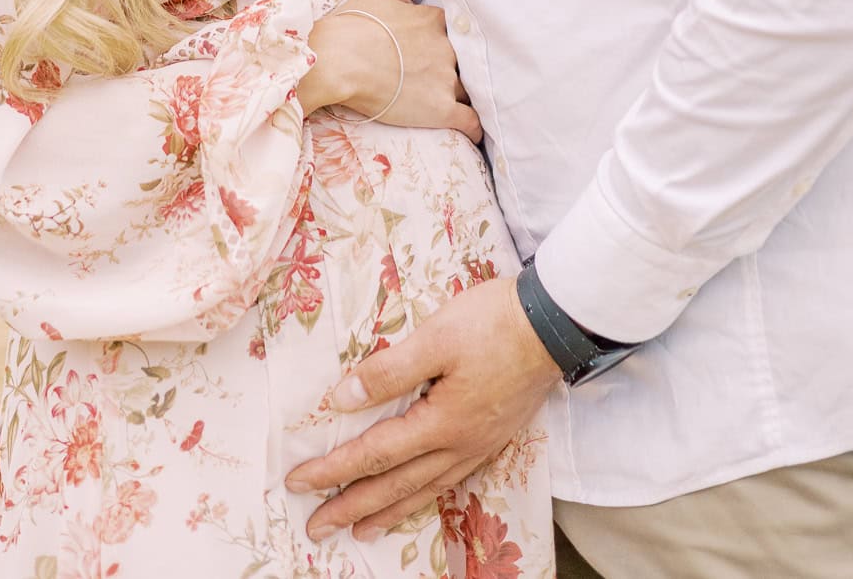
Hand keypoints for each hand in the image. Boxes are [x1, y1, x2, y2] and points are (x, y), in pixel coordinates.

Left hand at [285, 277, 559, 542]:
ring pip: (423, 490)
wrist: (553, 325)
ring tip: (360, 530)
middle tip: (317, 527)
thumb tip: (344, 397)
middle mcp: (459, 445)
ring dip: (387, 511)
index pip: (375, 454)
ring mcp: (478, 446)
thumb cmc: (493, 323)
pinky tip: (414, 497)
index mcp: (442, 422)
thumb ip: (389, 370)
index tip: (299, 481)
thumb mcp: (436, 336)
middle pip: (396, 485)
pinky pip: (447, 481)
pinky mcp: (491, 437)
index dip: (334, 469)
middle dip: (352, 506)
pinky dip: (421, 497)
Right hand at [301, 0, 481, 140]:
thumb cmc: (350, 27)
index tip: (430, 50)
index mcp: (432, 21)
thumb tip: (408, 4)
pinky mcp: (442, 110)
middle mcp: (446, 47)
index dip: (440, 42)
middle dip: (448, 68)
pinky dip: (473, 126)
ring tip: (447, 105)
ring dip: (459, 96)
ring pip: (466, 89)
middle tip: (429, 78)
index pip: (450, 31)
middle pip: (460, 60)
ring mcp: (446, 79)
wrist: (338, 60)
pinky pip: (471, 120)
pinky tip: (471, 131)